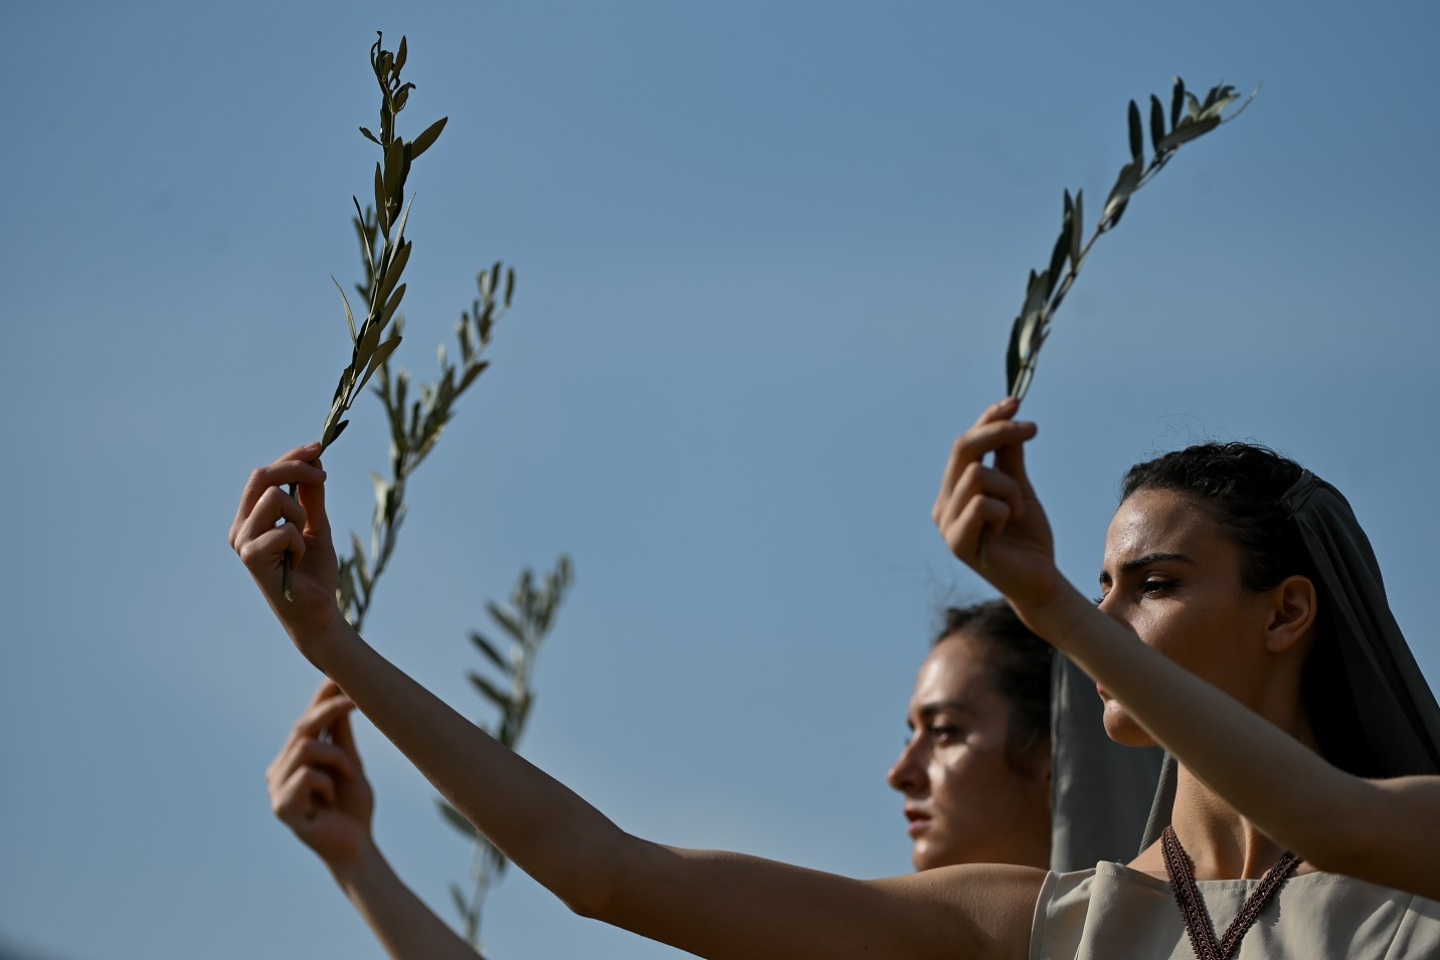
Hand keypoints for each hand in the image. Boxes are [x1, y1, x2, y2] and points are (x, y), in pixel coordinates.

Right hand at [229, 442, 340, 642]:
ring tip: (301, 543)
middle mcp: (240, 527)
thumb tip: (314, 460)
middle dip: (297, 469)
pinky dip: (300, 543)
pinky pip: (285, 529)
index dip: (292, 457)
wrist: (318, 610)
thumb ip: (311, 495)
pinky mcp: (250, 557)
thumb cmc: (313, 571)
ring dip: (300, 516)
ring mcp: (242, 542)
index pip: (264, 475)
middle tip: (323, 478)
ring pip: (275, 497)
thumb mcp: (315, 524)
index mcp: (250, 517)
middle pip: (263, 476)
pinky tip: (296, 561)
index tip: (318, 447)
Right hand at [267, 679, 376, 872]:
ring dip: (337, 757)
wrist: (356, 846)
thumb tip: (340, 693)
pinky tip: (330, 800)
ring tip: (349, 775)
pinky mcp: (281, 808)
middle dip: (330, 710)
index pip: (305, 721)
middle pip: (302, 728)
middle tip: (357, 701)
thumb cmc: (351, 806)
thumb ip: (340, 734)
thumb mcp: (349, 762)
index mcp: (292, 759)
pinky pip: (307, 775)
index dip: (320, 697)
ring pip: (306, 747)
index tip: (338, 675)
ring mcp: (276, 790)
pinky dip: (328, 782)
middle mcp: (279, 770)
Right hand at [932, 399, 1061, 613]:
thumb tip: (1009, 416)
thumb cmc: (1027, 537)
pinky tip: (1006, 528)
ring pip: (978, 474)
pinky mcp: (957, 542)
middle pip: (964, 449)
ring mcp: (947, 524)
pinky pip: (983, 503)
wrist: (1039, 580)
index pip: (965, 444)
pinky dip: (1005, 509)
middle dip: (999, 432)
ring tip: (1017, 509)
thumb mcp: (1020, 488)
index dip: (988, 419)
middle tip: (1032, 429)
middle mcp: (944, 504)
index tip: (1016, 402)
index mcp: (954, 491)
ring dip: (1010, 487)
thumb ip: (1009, 458)